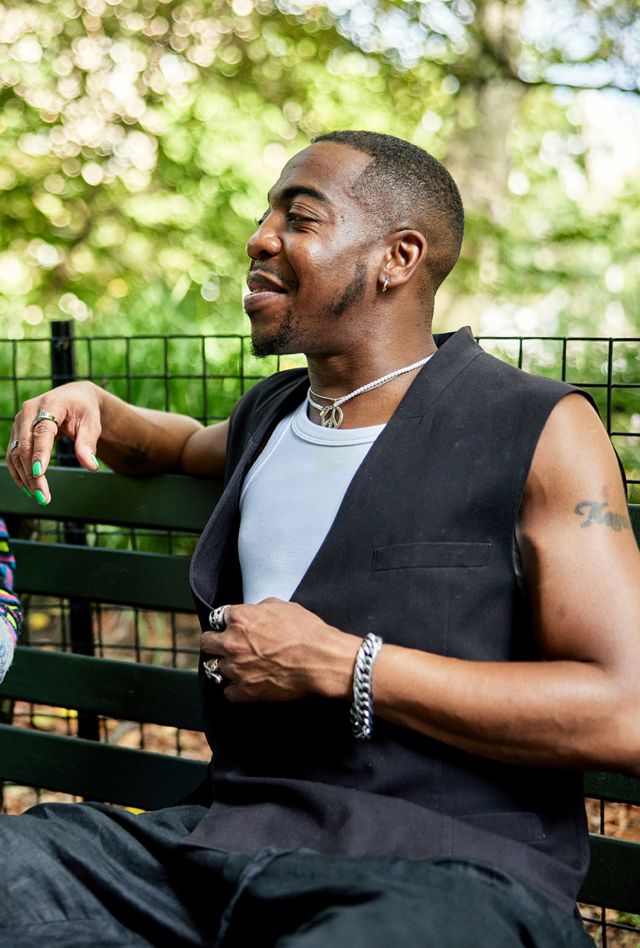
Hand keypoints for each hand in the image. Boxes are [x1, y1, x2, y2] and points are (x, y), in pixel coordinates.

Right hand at [6, 381, 101, 503]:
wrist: (74, 398)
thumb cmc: (84, 410)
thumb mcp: (92, 424)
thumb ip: (88, 443)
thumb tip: (91, 465)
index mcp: (50, 404)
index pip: (42, 431)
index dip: (41, 453)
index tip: (40, 474)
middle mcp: (30, 410)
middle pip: (26, 445)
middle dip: (33, 473)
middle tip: (43, 496)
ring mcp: (21, 421)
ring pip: (17, 452)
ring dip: (25, 476)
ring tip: (40, 496)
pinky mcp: (17, 431)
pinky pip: (13, 454)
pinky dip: (19, 472)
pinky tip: (28, 488)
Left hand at [201, 598, 359, 702]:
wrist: (321, 659)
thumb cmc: (307, 631)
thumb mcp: (282, 606)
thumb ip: (259, 608)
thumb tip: (253, 612)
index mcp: (239, 618)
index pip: (217, 618)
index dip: (226, 622)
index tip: (231, 627)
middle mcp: (232, 642)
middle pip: (207, 642)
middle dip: (215, 642)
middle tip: (227, 646)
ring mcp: (236, 668)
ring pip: (214, 667)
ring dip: (227, 665)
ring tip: (240, 665)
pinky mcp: (245, 691)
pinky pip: (227, 691)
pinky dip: (234, 687)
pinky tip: (245, 682)